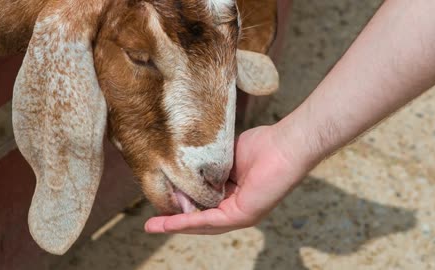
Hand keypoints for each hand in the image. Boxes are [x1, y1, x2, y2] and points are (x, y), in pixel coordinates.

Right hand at [144, 125, 305, 234]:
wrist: (284, 144)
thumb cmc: (262, 145)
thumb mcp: (225, 158)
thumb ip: (208, 167)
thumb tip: (185, 169)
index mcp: (232, 194)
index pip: (202, 204)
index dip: (181, 205)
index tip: (161, 198)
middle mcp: (235, 208)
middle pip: (200, 219)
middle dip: (175, 221)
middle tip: (151, 224)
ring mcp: (240, 214)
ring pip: (203, 224)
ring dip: (176, 226)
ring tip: (152, 227)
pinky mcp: (243, 215)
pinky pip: (211, 221)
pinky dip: (189, 223)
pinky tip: (171, 223)